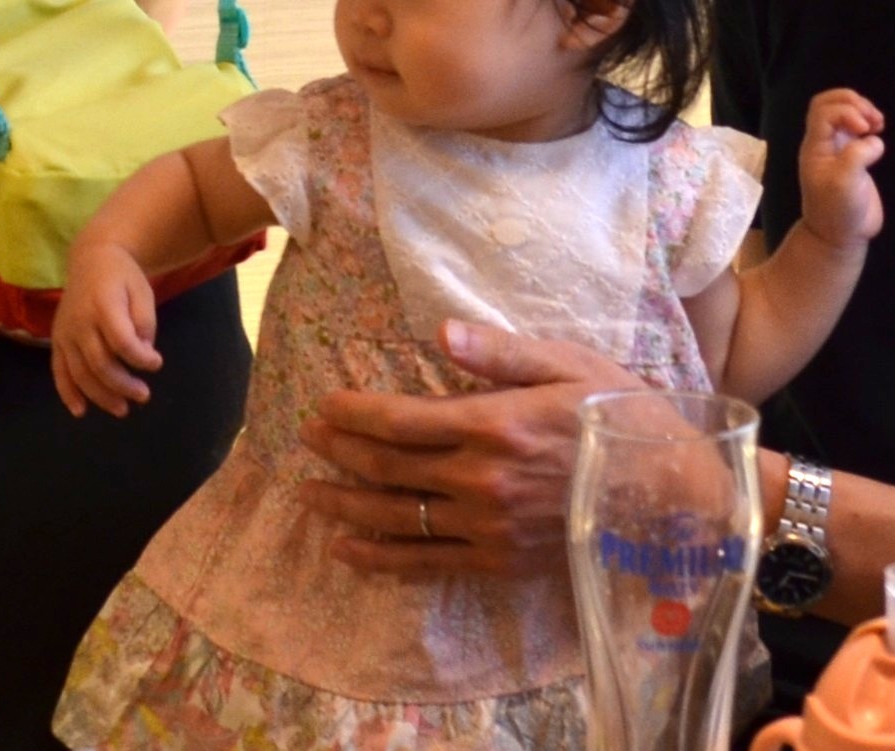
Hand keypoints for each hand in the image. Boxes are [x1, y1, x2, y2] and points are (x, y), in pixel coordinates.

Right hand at [50, 241, 162, 417]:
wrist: (92, 259)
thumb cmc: (123, 278)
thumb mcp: (143, 293)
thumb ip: (144, 324)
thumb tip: (144, 356)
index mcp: (103, 305)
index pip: (121, 341)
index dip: (140, 358)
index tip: (157, 363)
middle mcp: (80, 321)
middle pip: (99, 362)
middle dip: (123, 384)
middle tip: (144, 396)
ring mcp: (65, 332)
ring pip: (80, 372)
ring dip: (101, 396)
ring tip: (123, 410)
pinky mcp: (57, 340)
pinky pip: (59, 370)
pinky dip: (68, 393)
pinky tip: (80, 411)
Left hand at [296, 319, 645, 576]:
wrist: (673, 496)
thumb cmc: (621, 419)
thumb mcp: (568, 366)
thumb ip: (500, 353)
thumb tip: (440, 331)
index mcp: (493, 424)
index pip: (401, 419)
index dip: (354, 413)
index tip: (324, 405)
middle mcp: (480, 480)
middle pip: (388, 466)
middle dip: (339, 450)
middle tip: (305, 438)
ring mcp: (486, 527)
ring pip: (395, 516)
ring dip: (344, 503)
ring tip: (306, 493)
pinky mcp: (497, 562)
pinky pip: (425, 563)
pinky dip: (379, 557)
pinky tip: (345, 549)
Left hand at [799, 88, 884, 250]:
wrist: (840, 234)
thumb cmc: (837, 210)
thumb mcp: (845, 183)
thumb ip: (856, 155)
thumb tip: (872, 140)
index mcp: (814, 148)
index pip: (823, 110)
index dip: (847, 111)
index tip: (863, 131)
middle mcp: (822, 144)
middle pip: (828, 103)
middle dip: (854, 103)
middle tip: (870, 122)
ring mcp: (836, 148)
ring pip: (843, 111)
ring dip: (863, 109)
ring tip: (877, 125)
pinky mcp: (851, 156)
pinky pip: (856, 126)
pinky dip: (869, 121)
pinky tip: (878, 132)